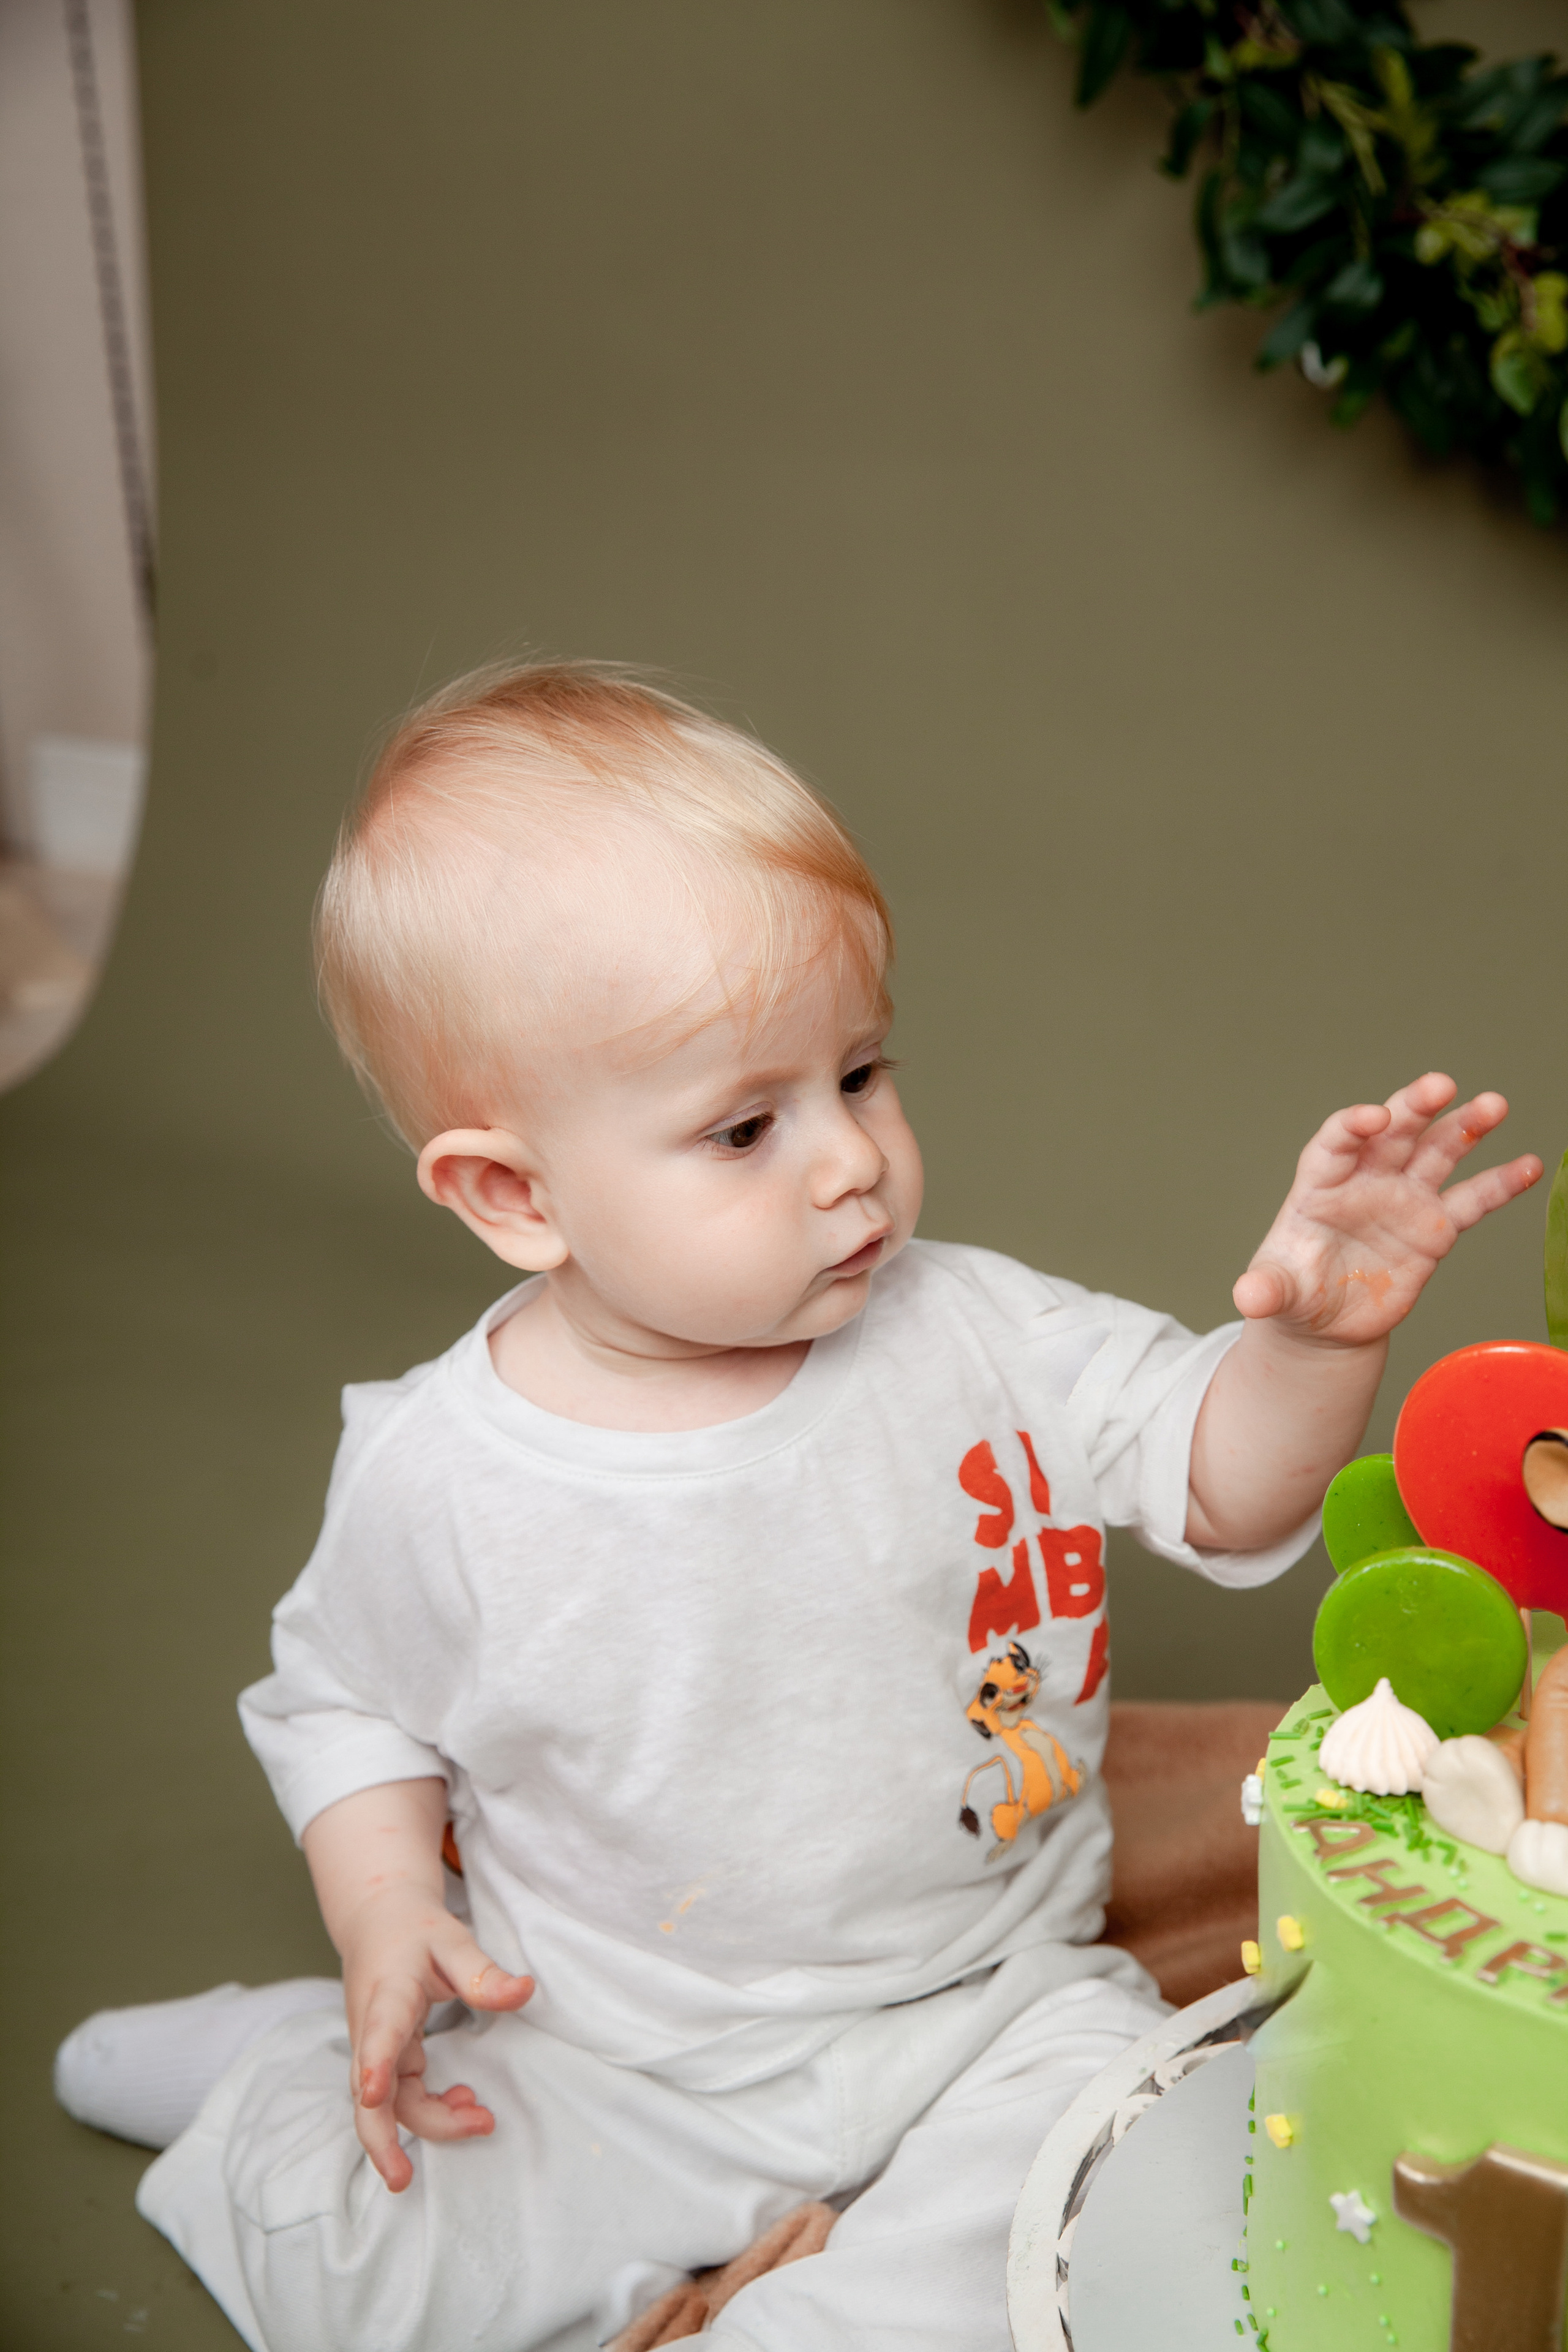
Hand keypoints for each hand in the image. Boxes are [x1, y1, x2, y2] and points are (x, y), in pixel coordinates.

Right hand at [340, 1883, 533, 2192]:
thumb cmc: (415, 1931)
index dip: (373, 2063)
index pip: (377, 2031)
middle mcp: (371, 2029)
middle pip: (368, 2093)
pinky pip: (401, 2096)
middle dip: (382, 2138)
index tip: (371, 2092)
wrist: (378, 1922)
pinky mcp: (386, 2058)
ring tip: (481, 2119)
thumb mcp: (451, 1940)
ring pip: (388, 2103)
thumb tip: (525, 1992)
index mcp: (387, 1994)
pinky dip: (430, 2109)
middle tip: (402, 2179)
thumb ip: (483, 1972)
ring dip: (428, 2121)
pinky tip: (463, 2102)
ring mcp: (374, 2048)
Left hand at [1233, 1073, 1540, 1347]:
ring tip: (1494, 1105)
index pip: (1335, 1144)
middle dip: (1415, 1106)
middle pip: (1393, 1133)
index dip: (1352, 1127)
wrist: (1326, 1321)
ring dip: (1465, 1126)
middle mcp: (1366, 1181)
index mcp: (1320, 1185)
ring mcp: (1404, 1200)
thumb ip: (1265, 1289)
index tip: (1373, 1118)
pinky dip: (1500, 1182)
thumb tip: (1248, 1296)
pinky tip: (1528, 1164)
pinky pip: (1471, 1200)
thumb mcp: (1275, 1292)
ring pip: (1437, 1152)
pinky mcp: (1435, 1228)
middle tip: (1441, 1085)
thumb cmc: (1295, 1291)